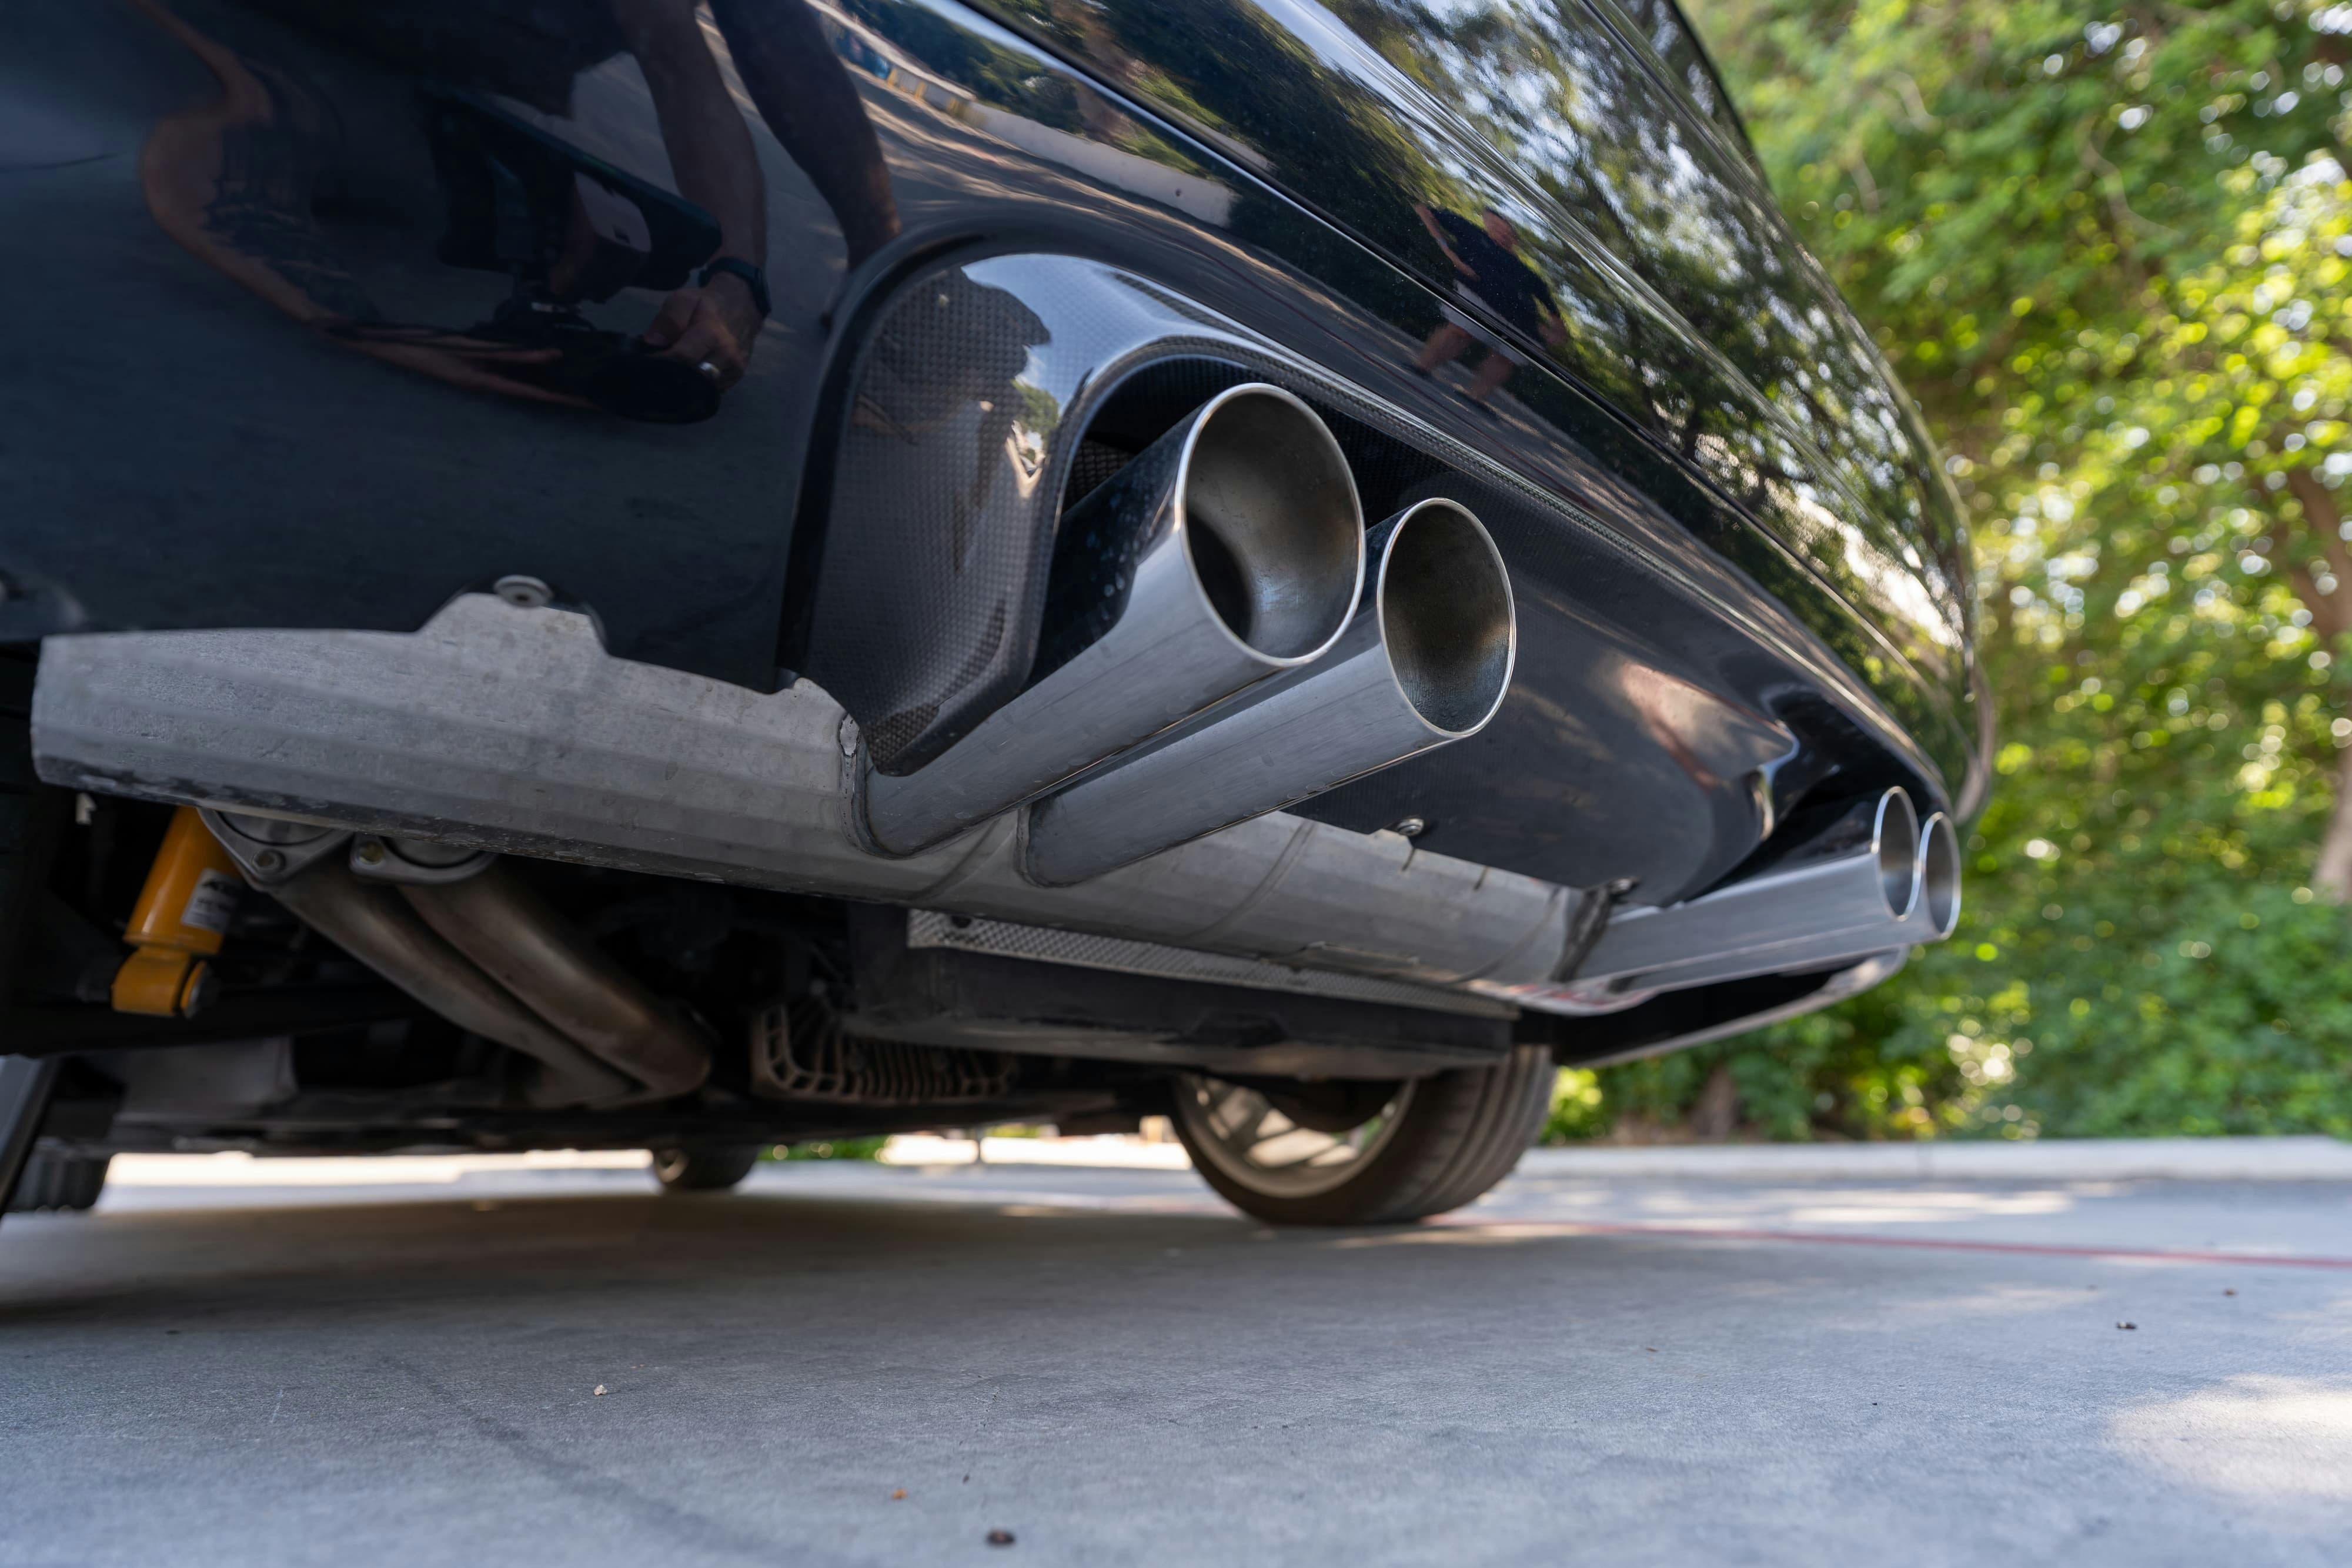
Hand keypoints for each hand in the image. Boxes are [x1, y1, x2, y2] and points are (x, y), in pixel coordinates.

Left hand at [641, 274, 761, 390]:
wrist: (740, 307)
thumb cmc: (706, 304)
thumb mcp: (684, 300)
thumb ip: (669, 319)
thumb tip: (653, 342)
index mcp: (713, 335)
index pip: (682, 358)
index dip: (661, 362)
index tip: (647, 362)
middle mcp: (727, 356)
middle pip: (693, 378)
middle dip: (673, 376)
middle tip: (659, 370)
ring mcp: (735, 369)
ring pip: (702, 388)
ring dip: (686, 383)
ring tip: (675, 370)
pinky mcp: (737, 378)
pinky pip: (712, 389)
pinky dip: (699, 385)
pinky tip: (692, 373)